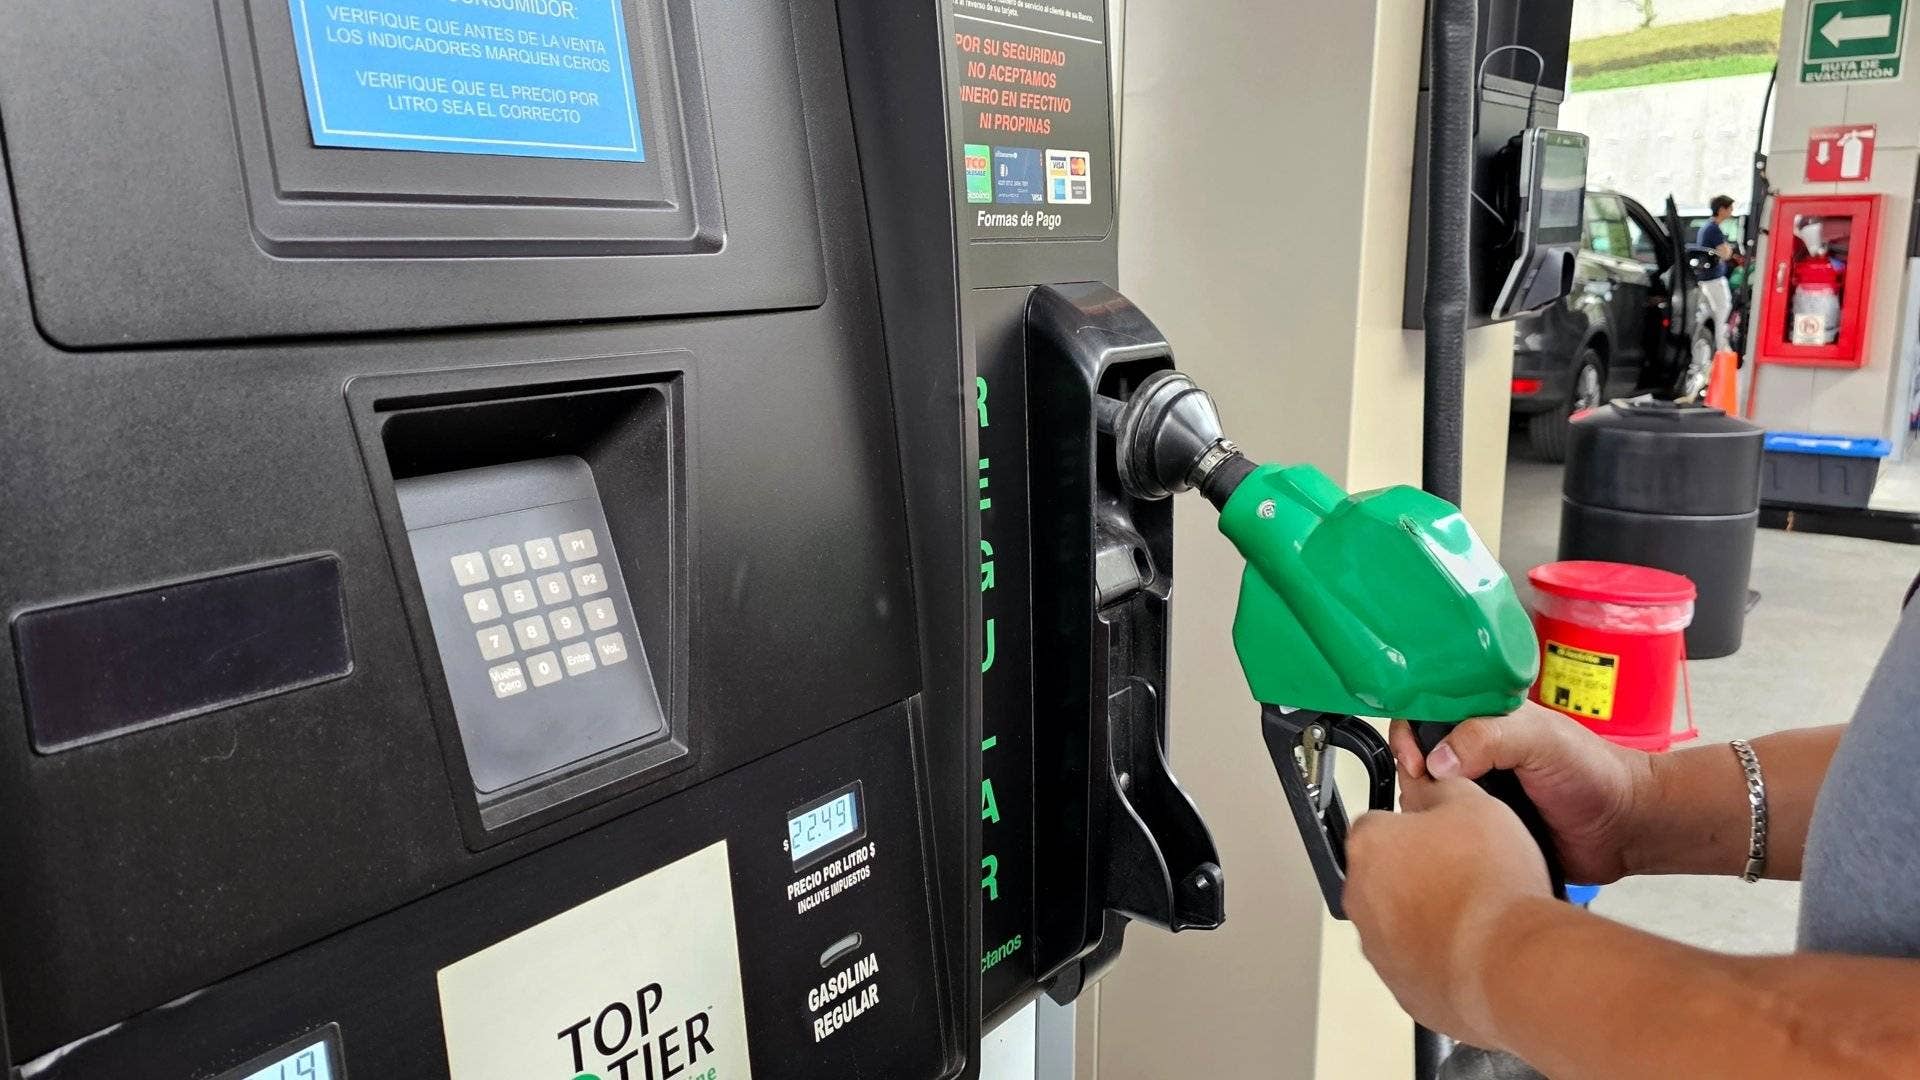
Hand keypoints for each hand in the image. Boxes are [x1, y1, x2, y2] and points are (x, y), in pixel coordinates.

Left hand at [1345, 775, 1550, 1047]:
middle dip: (1418, 871)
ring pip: (1398, 919)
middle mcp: (1361, 896)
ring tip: (1474, 911)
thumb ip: (1442, 788)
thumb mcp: (1475, 805)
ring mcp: (1377, 944)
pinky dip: (1438, 953)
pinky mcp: (1400, 983)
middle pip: (1384, 873)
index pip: (1378, 823)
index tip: (1441, 835)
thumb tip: (1433, 783)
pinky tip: (1473, 944)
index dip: (1415, 827)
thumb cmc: (1491, 888)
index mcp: (1368, 844)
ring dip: (1427, 914)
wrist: (1510, 963)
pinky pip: (1416, 960)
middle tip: (1462, 872)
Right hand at [1389, 702, 1656, 884]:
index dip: (1408, 734)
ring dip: (1429, 809)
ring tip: (1445, 819)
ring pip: (1429, 798)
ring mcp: (1479, 792)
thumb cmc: (1596, 773)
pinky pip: (1450, 832)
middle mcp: (1475, 754)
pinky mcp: (1484, 827)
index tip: (1413, 759)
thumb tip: (1437, 759)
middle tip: (1427, 793)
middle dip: (1414, 776)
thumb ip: (1488, 737)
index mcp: (1484, 719)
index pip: (1425, 714)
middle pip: (1419, 758)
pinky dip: (1445, 836)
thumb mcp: (1541, 739)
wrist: (1626, 828)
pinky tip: (1454, 842)